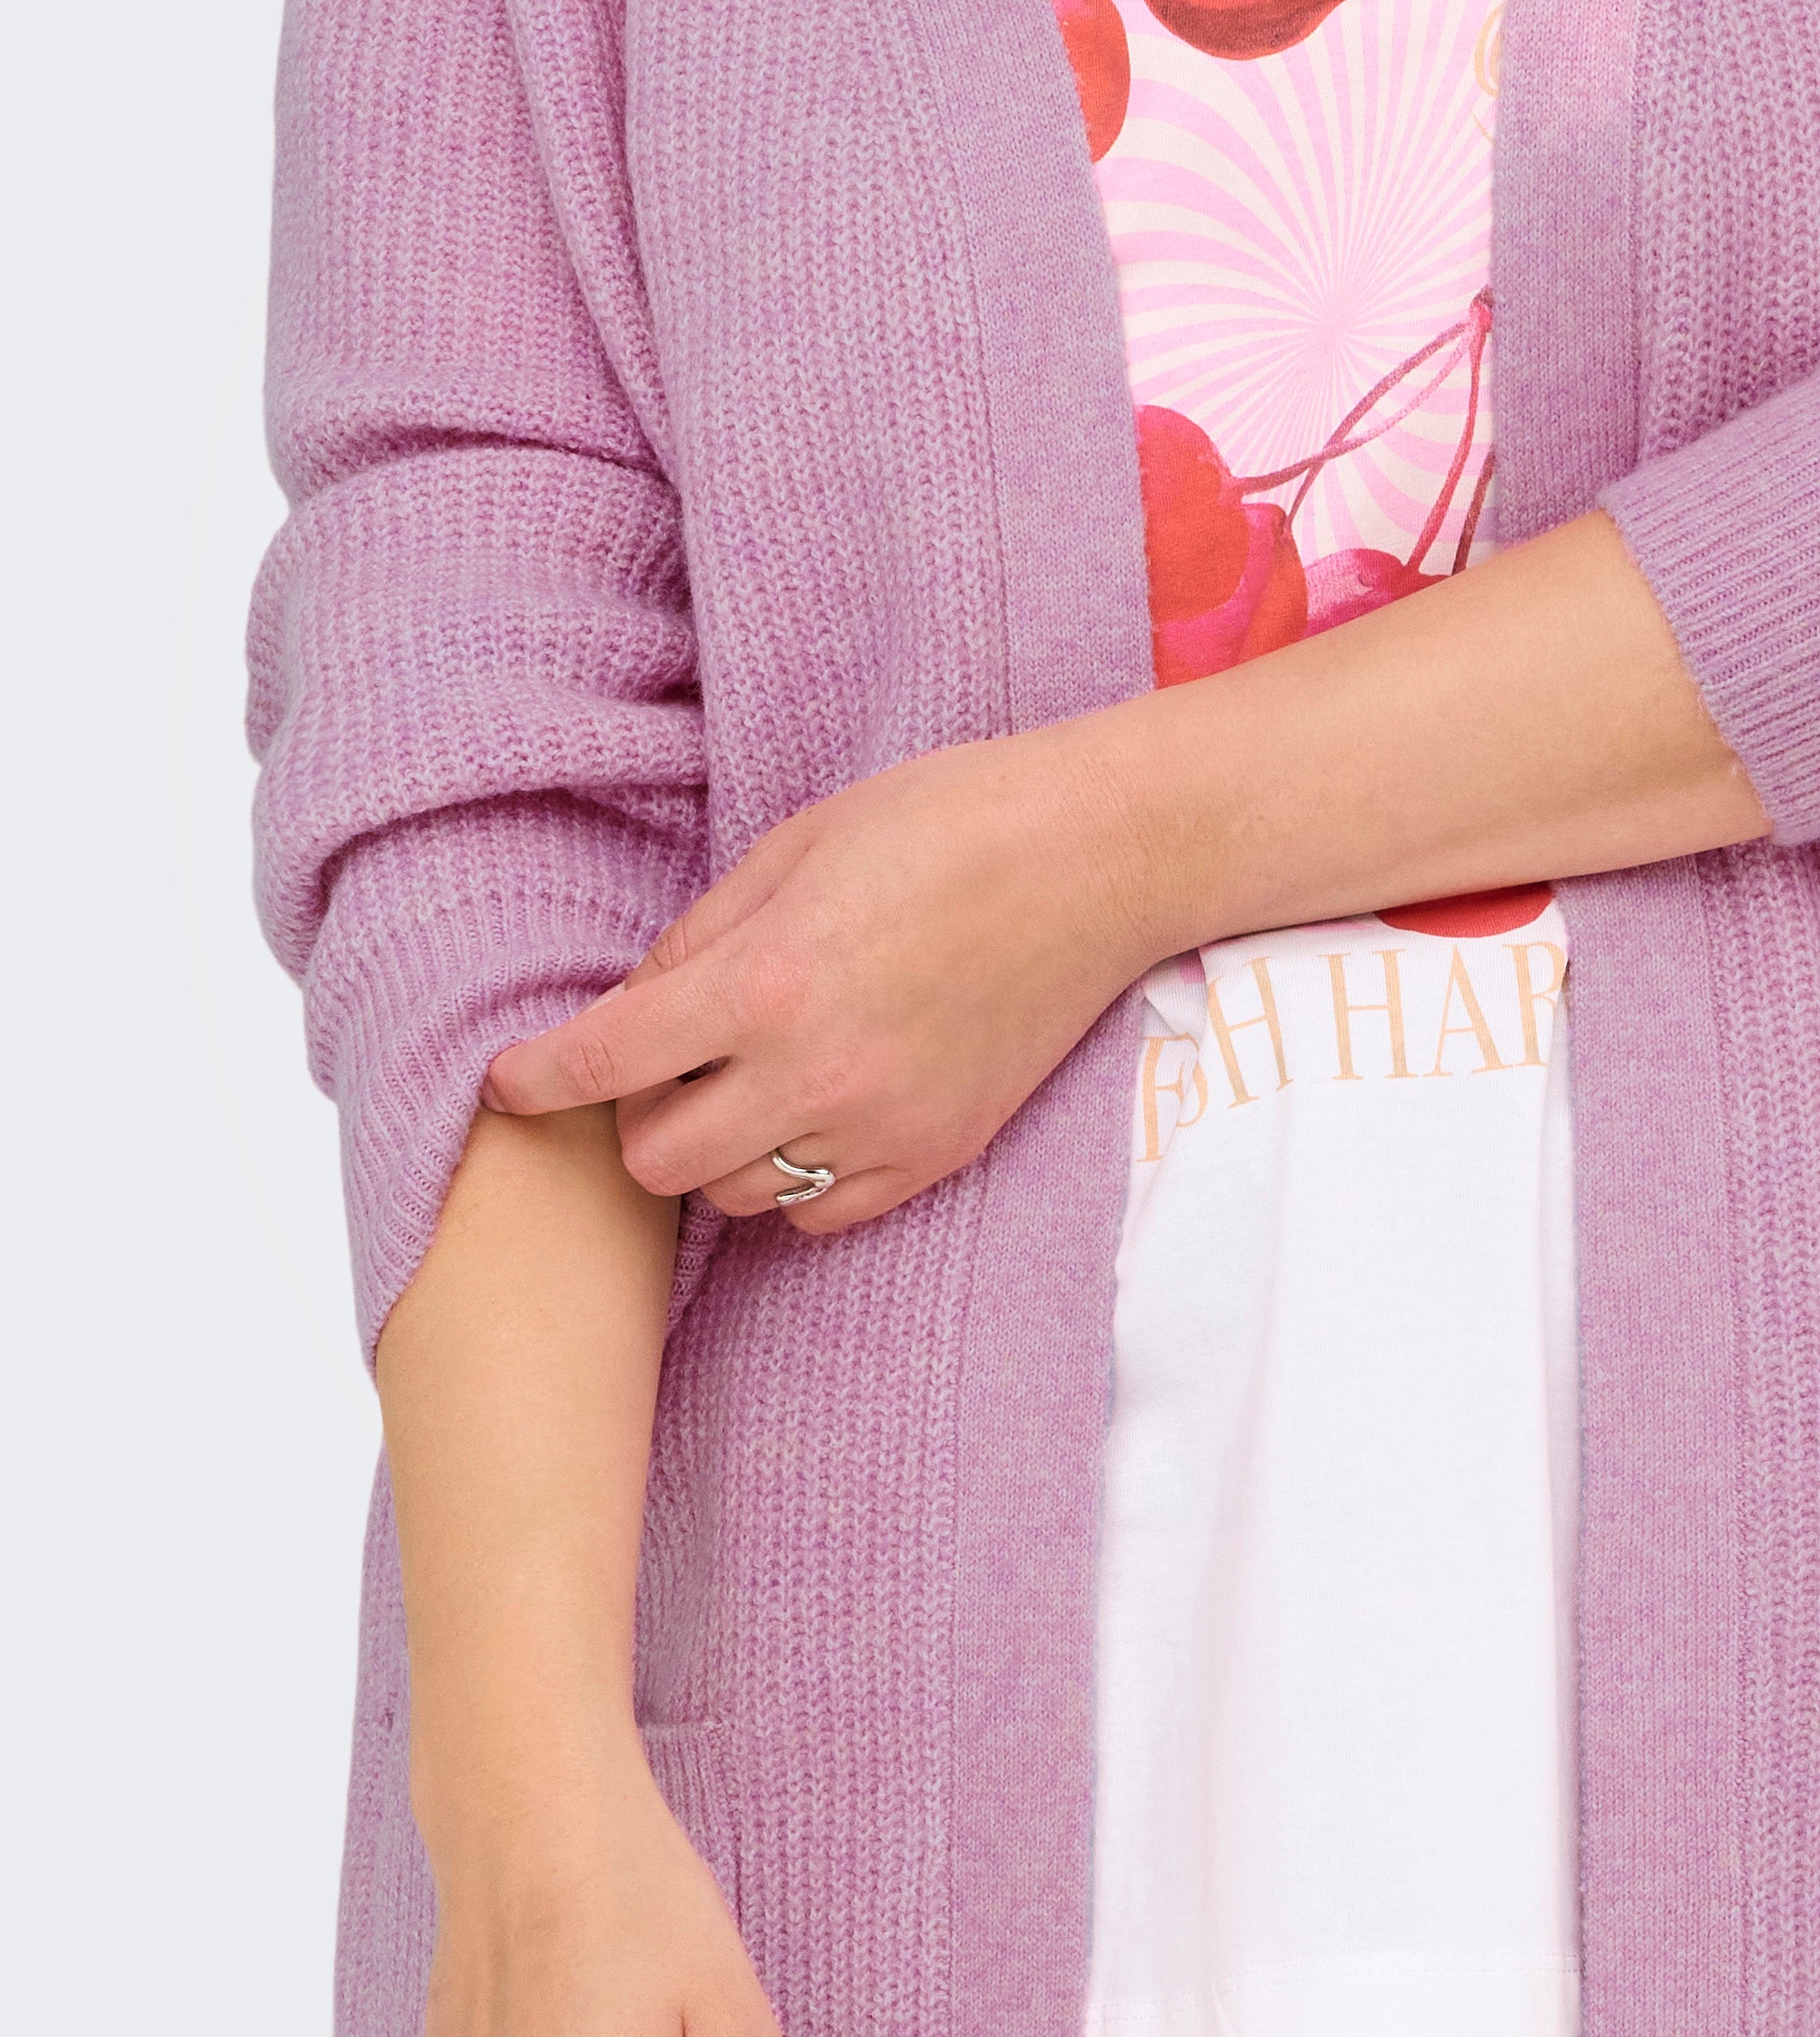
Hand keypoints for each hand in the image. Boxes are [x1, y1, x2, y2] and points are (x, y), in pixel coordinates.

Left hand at [484, 732, 1153, 1234]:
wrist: (1095, 859)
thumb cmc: (946, 823)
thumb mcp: (795, 846)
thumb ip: (701, 935)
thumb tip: (634, 1005)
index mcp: (766, 981)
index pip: (607, 1063)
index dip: (535, 1080)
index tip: (508, 1085)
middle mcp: (815, 1073)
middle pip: (658, 1160)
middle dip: (639, 1115)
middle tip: (667, 1062)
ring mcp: (882, 1126)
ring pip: (734, 1197)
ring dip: (717, 1149)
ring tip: (750, 1081)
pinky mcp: (938, 1154)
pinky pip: (819, 1213)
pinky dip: (793, 1179)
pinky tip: (812, 1115)